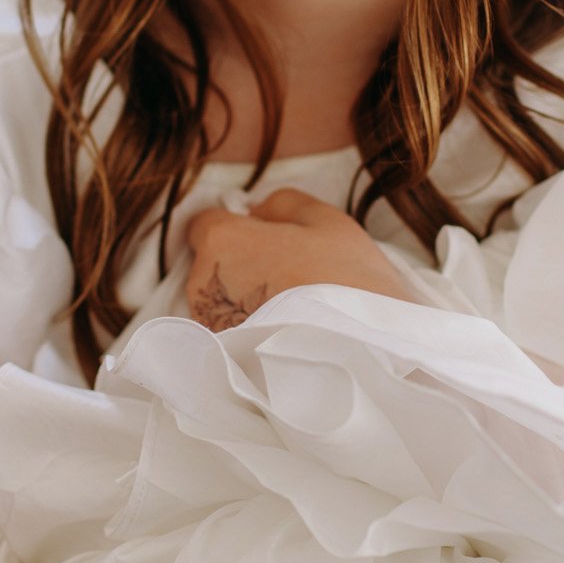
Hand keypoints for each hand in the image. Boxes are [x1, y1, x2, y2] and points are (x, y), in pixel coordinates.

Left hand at [183, 186, 424, 332]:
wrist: (361, 354)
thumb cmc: (346, 282)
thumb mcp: (326, 221)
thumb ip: (282, 204)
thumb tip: (257, 210)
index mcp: (222, 240)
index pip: (205, 222)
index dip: (236, 226)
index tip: (267, 238)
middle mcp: (201, 283)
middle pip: (211, 261)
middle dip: (241, 262)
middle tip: (290, 273)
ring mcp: (209, 325)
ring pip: (219, 298)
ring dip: (245, 296)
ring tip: (292, 307)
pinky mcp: (222, 358)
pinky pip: (230, 329)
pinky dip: (250, 327)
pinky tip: (287, 332)